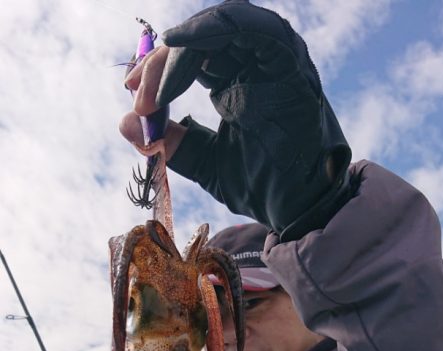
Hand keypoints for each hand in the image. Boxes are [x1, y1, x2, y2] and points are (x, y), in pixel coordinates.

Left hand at [122, 0, 351, 238]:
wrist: (298, 210)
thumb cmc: (262, 187)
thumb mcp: (205, 163)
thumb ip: (173, 143)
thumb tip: (124, 123)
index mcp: (235, 84)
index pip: (190, 60)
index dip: (157, 74)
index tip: (134, 101)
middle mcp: (254, 66)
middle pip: (199, 42)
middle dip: (160, 65)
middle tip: (137, 98)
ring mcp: (273, 62)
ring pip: (220, 30)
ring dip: (179, 52)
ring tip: (153, 86)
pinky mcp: (291, 64)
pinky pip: (255, 29)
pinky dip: (215, 28)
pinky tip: (180, 45)